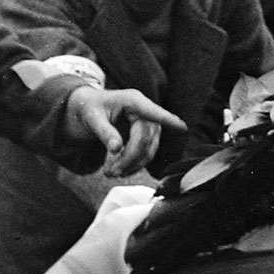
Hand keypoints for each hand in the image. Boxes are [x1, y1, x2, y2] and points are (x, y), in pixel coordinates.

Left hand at [67, 85, 186, 175]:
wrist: (91, 108)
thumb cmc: (91, 108)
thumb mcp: (92, 118)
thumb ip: (105, 133)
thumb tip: (116, 149)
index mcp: (133, 100)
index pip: (152, 112)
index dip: (168, 120)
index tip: (182, 127)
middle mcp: (145, 111)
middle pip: (145, 139)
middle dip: (129, 159)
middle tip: (109, 173)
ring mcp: (149, 123)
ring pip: (148, 150)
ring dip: (132, 166)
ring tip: (110, 173)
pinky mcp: (147, 135)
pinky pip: (146, 153)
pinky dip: (134, 165)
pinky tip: (119, 169)